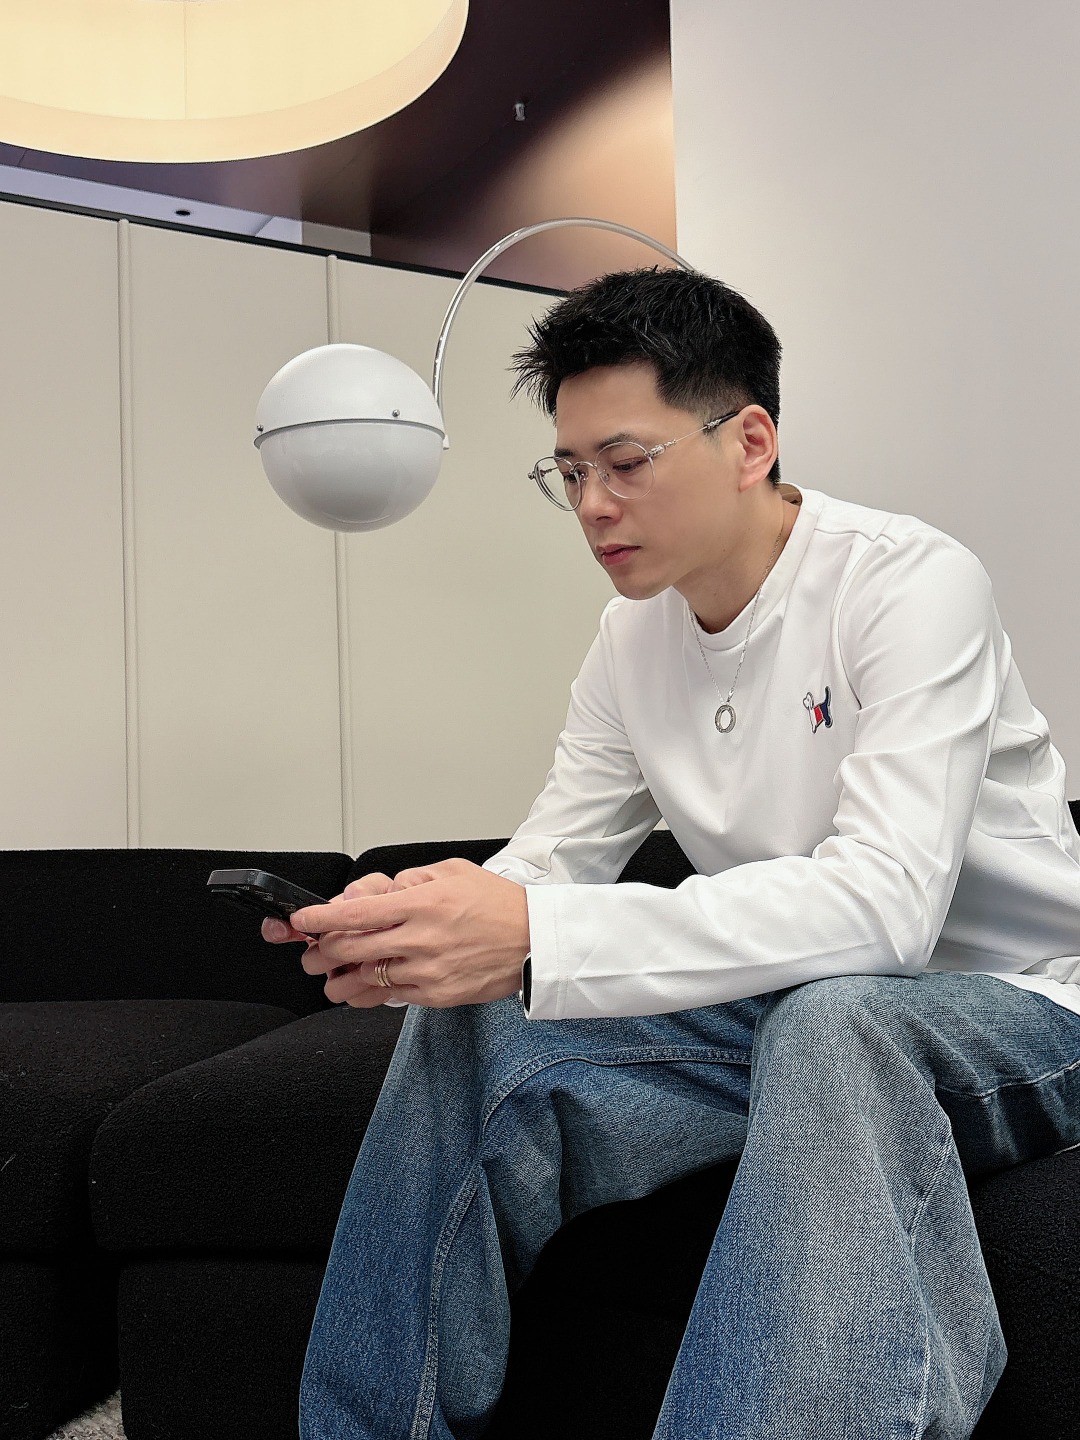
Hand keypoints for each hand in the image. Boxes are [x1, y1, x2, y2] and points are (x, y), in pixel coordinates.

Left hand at [285, 859, 529, 1009]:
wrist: (534, 941)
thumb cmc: (496, 904)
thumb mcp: (452, 872)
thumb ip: (408, 879)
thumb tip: (372, 892)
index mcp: (421, 903)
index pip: (355, 912)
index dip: (319, 919)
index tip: (303, 921)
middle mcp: (419, 938)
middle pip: (349, 950)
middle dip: (320, 953)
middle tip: (312, 952)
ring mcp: (426, 971)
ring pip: (365, 978)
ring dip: (340, 979)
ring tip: (332, 977)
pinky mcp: (435, 995)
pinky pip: (391, 996)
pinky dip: (373, 991)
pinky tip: (368, 986)